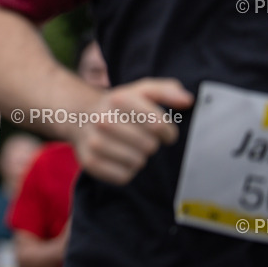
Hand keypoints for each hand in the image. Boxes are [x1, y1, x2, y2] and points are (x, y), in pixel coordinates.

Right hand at [72, 78, 192, 184]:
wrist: (80, 116)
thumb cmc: (120, 106)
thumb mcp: (141, 91)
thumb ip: (167, 91)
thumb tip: (187, 100)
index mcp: (119, 99)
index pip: (158, 125)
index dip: (167, 132)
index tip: (164, 131)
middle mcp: (103, 119)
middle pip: (149, 146)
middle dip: (151, 143)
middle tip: (141, 138)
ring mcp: (94, 142)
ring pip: (137, 162)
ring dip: (138, 157)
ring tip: (129, 147)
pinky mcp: (89, 162)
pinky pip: (123, 176)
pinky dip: (126, 170)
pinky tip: (119, 157)